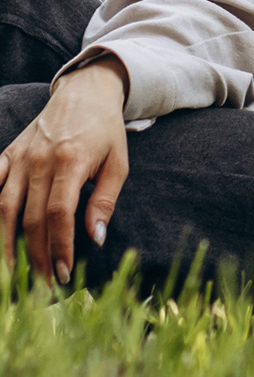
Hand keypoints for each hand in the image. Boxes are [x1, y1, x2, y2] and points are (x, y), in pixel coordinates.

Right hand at [0, 58, 128, 286]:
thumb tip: (95, 239)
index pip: (59, 214)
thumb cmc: (106, 130)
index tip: (63, 273)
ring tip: (12, 274)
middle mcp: (40, 160)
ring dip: (6, 245)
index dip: (58, 246)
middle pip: (30, 218)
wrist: (86, 92)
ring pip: (4, 208)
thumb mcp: (119, 161)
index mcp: (71, 161)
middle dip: (35, 255)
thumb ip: (106, 200)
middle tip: (42, 284)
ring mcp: (20, 157)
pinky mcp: (8, 154)